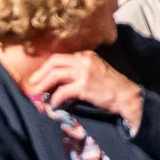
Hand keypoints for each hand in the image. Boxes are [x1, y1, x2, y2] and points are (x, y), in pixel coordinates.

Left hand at [25, 50, 144, 130]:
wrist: (126, 96)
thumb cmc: (112, 87)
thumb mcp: (96, 71)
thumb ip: (79, 71)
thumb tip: (58, 82)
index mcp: (86, 55)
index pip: (61, 58)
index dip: (47, 68)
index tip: (39, 77)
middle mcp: (84, 59)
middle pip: (54, 62)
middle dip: (40, 73)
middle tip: (32, 84)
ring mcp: (84, 72)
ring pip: (55, 74)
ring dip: (42, 85)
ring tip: (36, 94)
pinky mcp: (84, 85)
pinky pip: (62, 91)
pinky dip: (55, 99)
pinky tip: (53, 105)